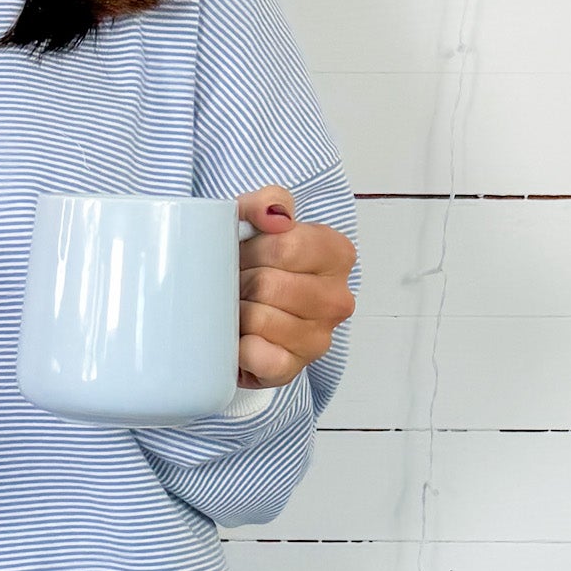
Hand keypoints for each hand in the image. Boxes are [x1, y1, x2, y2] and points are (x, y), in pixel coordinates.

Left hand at [233, 184, 356, 390]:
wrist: (240, 310)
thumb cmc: (255, 263)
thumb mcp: (257, 218)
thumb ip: (267, 201)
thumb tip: (275, 216)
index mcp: (337, 254)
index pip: (287, 245)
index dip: (252, 249)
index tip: (244, 252)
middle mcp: (337, 299)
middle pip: (269, 283)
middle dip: (238, 281)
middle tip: (232, 282)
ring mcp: (319, 338)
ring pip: (260, 318)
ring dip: (234, 311)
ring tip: (234, 306)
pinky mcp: (293, 369)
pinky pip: (261, 357)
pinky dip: (240, 348)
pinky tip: (238, 338)